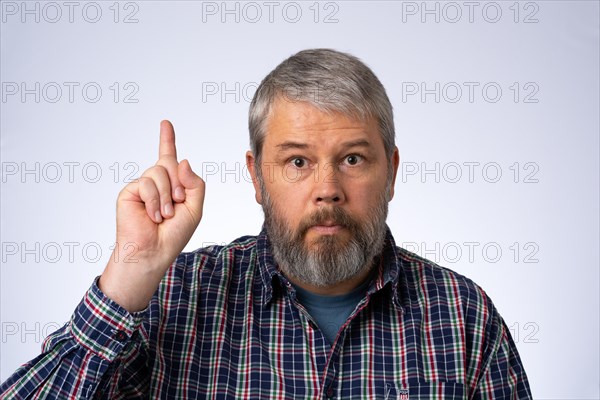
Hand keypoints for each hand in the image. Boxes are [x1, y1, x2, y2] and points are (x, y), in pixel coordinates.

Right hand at [99, 120, 204, 310]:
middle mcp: (155, 182)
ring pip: (159, 172)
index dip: (167, 140)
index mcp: (172, 184)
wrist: (154, 251)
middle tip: (176, 204)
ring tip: (164, 215)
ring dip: (166, 196)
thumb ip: (195, 184)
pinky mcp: (130, 191)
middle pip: (169, 163)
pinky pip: (147, 183)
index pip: (168, 157)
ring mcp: (142, 186)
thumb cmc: (174, 234)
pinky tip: (153, 216)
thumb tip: (182, 160)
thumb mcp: (195, 208)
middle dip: (178, 184)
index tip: (165, 123)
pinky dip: (154, 200)